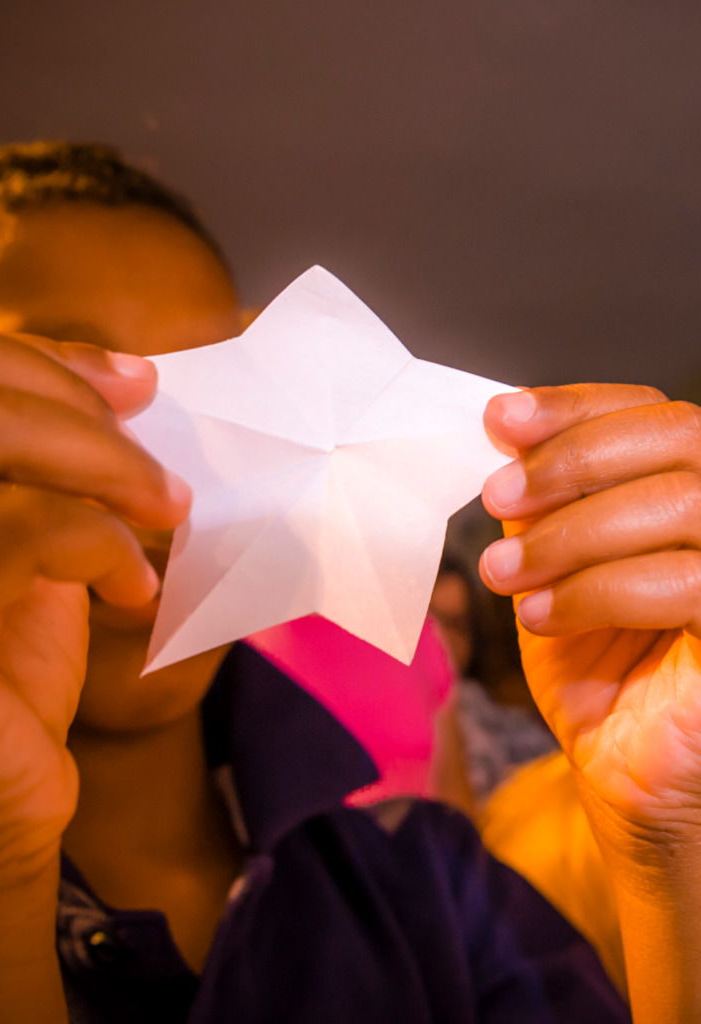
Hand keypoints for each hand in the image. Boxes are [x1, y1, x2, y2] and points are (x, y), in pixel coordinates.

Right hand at [0, 314, 189, 892]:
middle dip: (82, 410)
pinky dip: (102, 542)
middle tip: (158, 469)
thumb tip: (112, 378)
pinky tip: (134, 590)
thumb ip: (26, 465)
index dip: (43, 356)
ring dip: (106, 469)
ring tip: (161, 521)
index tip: (134, 388)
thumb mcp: (8, 549)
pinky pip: (14, 528)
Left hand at [479, 384, 700, 1017]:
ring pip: (682, 504)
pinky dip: (599, 591)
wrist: (616, 759)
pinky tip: (543, 616)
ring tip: (505, 574)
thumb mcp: (553, 562)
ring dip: (571, 537)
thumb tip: (508, 428)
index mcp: (691, 488)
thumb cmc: (592, 657)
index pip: (653, 413)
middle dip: (572, 463)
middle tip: (497, 498)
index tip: (500, 419)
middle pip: (680, 438)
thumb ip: (545, 499)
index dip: (576, 406)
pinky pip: (687, 582)